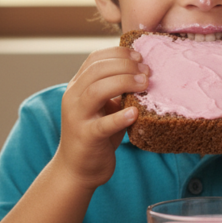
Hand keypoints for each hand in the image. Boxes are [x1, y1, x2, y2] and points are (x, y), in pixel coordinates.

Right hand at [56, 46, 147, 190]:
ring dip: (123, 83)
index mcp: (78, 86)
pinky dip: (119, 117)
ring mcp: (78, 118)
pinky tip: (135, 113)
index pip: (95, 59)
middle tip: (147, 72)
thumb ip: (117, 88)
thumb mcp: (106, 105)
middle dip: (125, 66)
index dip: (119, 54)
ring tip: (144, 84)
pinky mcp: (87, 137)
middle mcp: (74, 98)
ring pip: (96, 91)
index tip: (141, 57)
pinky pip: (102, 125)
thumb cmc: (98, 133)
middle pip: (97, 70)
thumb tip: (145, 70)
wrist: (77, 169)